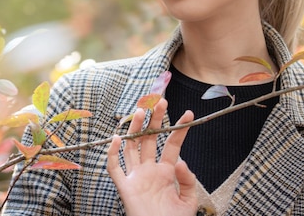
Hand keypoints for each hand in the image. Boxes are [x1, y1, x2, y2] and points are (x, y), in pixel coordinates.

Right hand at [107, 98, 197, 215]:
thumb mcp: (189, 201)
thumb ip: (188, 180)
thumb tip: (180, 161)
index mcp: (165, 172)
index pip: (171, 145)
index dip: (179, 129)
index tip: (188, 114)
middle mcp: (149, 170)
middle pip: (149, 139)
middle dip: (155, 121)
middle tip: (161, 102)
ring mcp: (136, 177)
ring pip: (132, 147)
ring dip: (135, 129)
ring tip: (141, 111)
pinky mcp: (125, 187)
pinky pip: (115, 168)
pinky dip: (113, 153)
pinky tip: (118, 137)